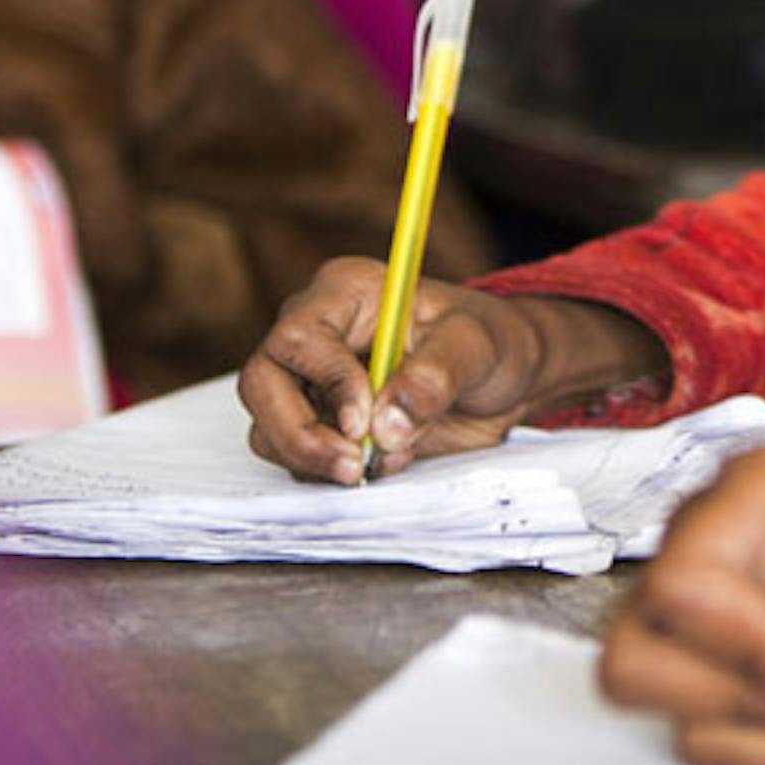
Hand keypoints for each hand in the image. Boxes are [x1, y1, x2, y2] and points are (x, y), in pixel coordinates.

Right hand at [235, 257, 658, 482]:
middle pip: (262, 386)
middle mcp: (314, 335)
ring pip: (271, 429)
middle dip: (300, 434)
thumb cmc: (490, 342)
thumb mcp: (478, 346)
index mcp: (344, 293)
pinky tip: (387, 462)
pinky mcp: (320, 425)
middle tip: (354, 465)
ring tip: (382, 461)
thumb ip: (437, 376)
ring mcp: (310, 384)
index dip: (325, 383)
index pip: (297, 338)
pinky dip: (332, 472)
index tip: (366, 421)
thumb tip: (386, 424)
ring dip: (316, 460)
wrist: (502, 380)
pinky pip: (298, 458)